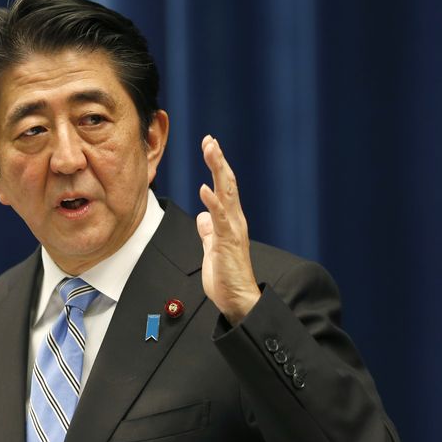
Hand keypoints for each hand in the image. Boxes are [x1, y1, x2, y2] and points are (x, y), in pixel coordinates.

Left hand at [196, 135, 259, 324]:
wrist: (238, 301)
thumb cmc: (226, 277)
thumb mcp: (212, 248)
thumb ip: (209, 232)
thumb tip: (203, 217)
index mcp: (230, 221)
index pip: (224, 187)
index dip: (217, 166)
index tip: (210, 145)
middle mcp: (235, 221)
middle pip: (227, 183)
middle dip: (218, 160)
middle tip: (210, 140)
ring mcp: (233, 230)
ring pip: (227, 194)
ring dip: (218, 171)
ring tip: (211, 151)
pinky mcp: (228, 243)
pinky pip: (220, 219)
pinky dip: (213, 202)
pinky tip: (204, 189)